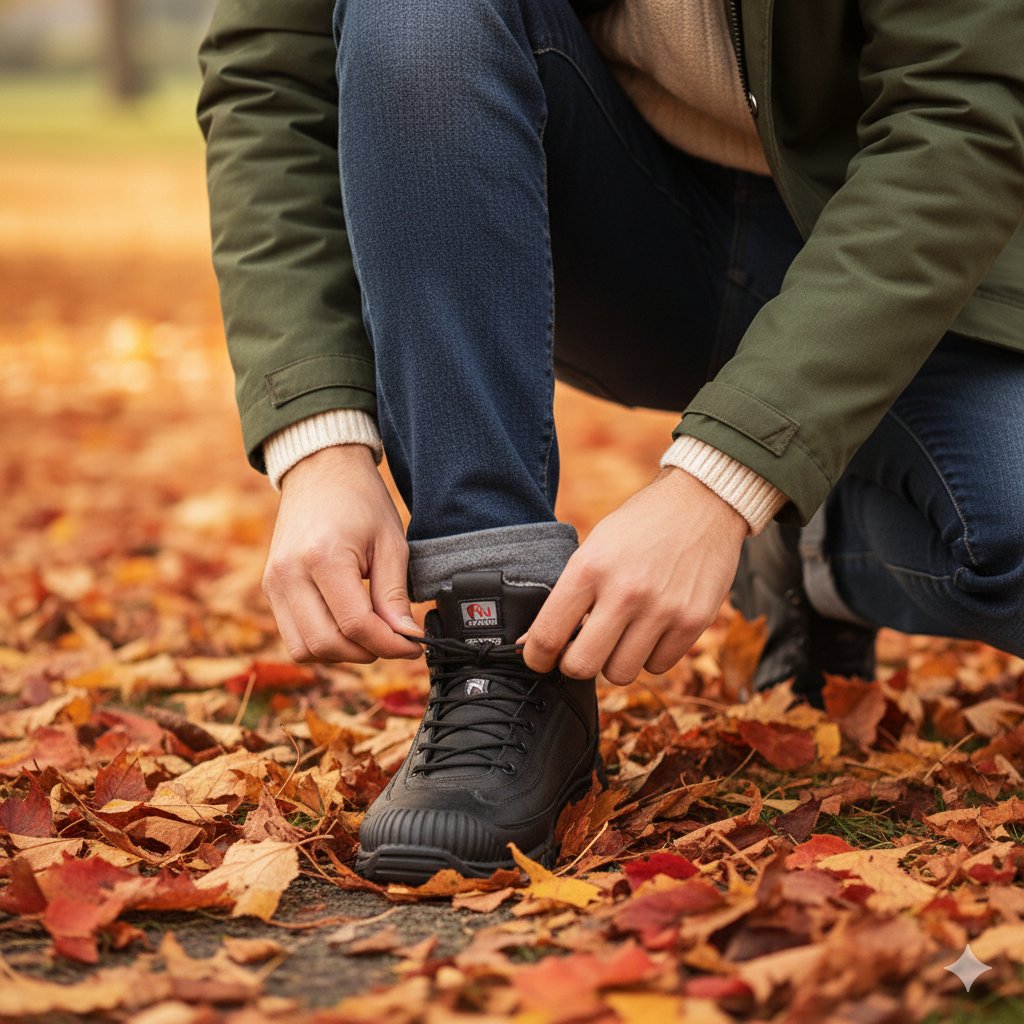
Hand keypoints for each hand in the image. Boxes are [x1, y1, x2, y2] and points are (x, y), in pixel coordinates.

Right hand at [262, 445, 422, 663]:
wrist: (321, 469)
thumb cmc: (359, 499)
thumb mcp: (390, 543)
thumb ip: (395, 594)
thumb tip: (405, 637)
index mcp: (323, 557)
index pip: (356, 624)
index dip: (389, 644)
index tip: (412, 646)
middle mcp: (289, 574)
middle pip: (326, 643)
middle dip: (367, 653)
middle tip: (394, 641)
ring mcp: (274, 583)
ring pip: (305, 648)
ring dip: (342, 653)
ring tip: (370, 633)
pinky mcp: (270, 588)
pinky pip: (294, 635)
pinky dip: (323, 641)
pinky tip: (347, 625)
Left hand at [522, 467, 746, 683]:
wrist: (701, 503)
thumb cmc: (640, 526)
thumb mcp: (594, 547)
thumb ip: (569, 593)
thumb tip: (534, 642)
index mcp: (589, 568)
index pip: (548, 636)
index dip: (536, 657)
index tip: (539, 659)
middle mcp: (625, 591)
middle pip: (582, 666)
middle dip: (574, 664)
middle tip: (579, 651)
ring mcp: (662, 609)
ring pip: (620, 674)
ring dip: (614, 661)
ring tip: (620, 635)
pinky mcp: (693, 621)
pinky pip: (658, 666)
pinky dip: (650, 655)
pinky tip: (651, 629)